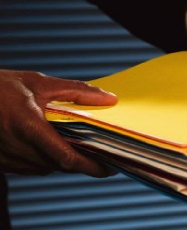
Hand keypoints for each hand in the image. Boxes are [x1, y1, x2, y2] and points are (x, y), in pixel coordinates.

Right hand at [0, 70, 117, 176]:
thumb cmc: (1, 87)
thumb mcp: (40, 83)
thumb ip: (78, 92)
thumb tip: (109, 99)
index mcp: (28, 125)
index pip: (66, 157)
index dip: (91, 166)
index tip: (110, 167)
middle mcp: (17, 146)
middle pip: (60, 165)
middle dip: (84, 163)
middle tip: (104, 155)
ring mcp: (8, 158)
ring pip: (48, 168)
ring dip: (67, 161)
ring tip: (85, 149)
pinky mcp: (3, 162)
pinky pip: (34, 167)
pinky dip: (50, 160)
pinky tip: (58, 146)